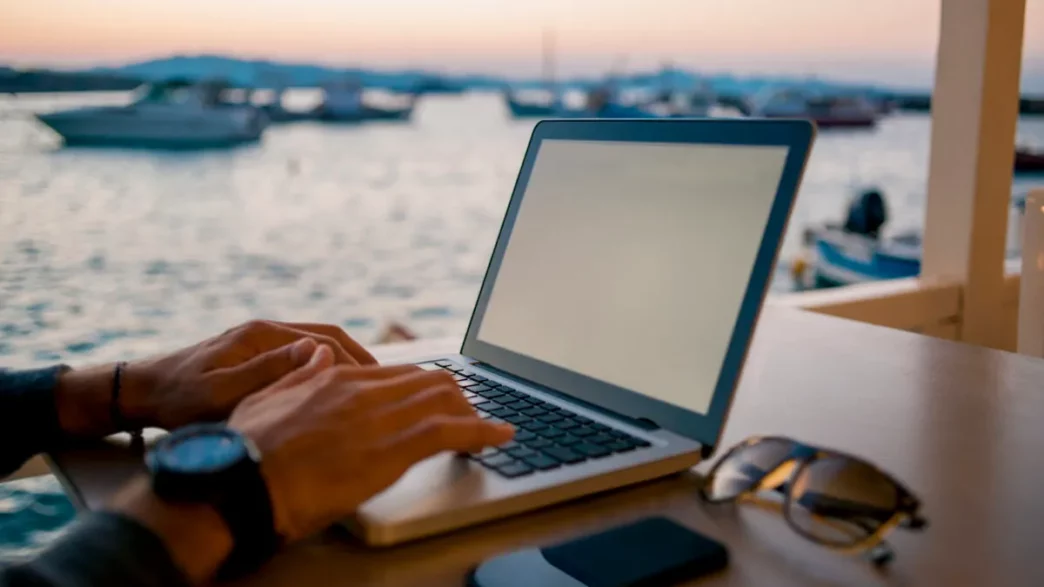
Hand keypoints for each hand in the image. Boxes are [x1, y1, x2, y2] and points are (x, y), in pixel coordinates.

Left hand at [57, 320, 376, 436]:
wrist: (140, 393)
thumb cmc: (178, 401)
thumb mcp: (222, 393)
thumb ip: (270, 371)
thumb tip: (317, 350)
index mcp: (262, 335)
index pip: (326, 340)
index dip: (358, 361)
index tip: (382, 384)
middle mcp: (264, 329)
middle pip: (327, 336)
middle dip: (360, 358)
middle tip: (387, 385)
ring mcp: (258, 338)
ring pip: (316, 343)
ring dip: (344, 361)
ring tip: (369, 386)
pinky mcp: (253, 351)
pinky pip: (301, 353)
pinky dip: (325, 365)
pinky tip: (333, 386)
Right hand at [228, 345, 514, 541]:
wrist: (241, 482)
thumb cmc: (246, 451)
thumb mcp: (265, 399)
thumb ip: (298, 376)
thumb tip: (319, 354)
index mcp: (336, 378)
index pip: (396, 373)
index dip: (422, 387)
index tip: (436, 399)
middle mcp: (364, 390)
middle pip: (428, 380)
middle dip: (455, 398)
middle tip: (467, 416)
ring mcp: (381, 417)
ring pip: (445, 398)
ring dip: (471, 412)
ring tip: (487, 429)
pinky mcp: (393, 448)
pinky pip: (452, 430)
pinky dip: (483, 431)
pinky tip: (501, 436)